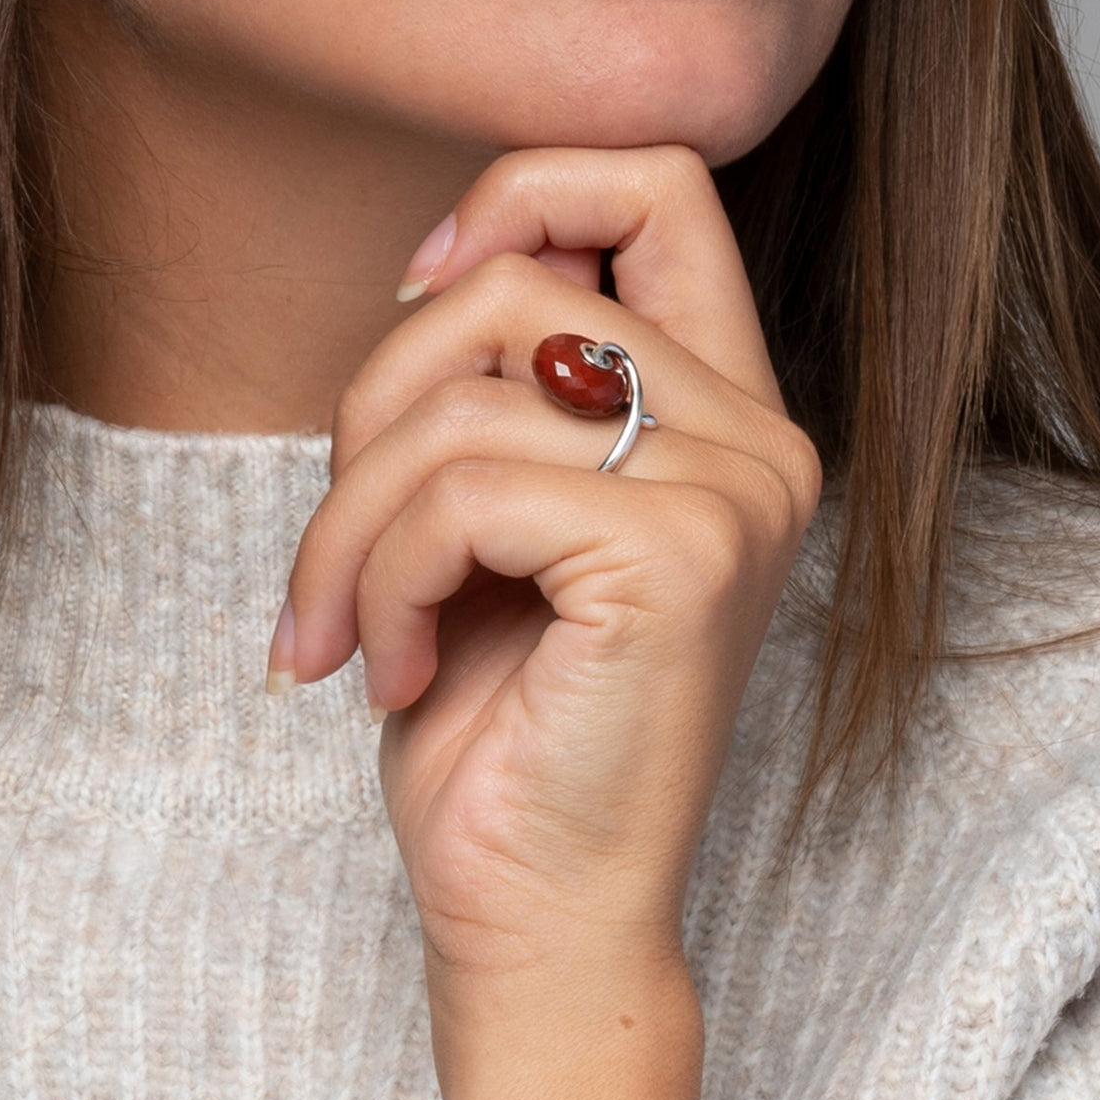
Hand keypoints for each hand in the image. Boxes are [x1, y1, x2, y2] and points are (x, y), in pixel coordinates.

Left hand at [275, 146, 820, 1099]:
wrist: (540, 913)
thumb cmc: (501, 722)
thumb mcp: (489, 520)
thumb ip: (503, 388)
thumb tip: (444, 264)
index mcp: (722, 417)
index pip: (659, 187)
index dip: (524, 192)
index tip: (419, 288)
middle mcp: (755, 440)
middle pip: (518, 281)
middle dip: (377, 396)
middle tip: (345, 537)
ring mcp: (732, 492)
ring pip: (463, 397)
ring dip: (350, 519)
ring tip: (343, 626)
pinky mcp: (676, 557)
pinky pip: (460, 493)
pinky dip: (376, 577)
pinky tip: (383, 670)